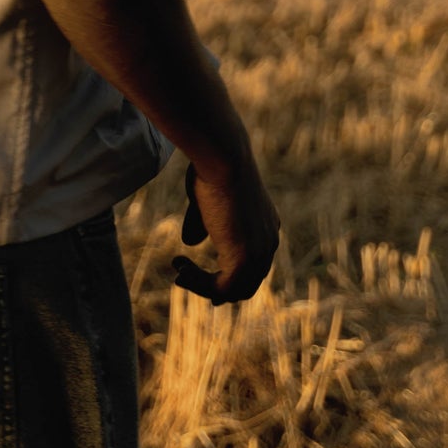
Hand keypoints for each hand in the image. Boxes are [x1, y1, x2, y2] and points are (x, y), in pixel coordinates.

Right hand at [171, 158, 279, 305]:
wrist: (223, 158)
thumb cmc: (211, 168)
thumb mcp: (205, 199)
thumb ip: (200, 223)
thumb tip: (190, 242)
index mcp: (265, 225)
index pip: (253, 265)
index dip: (227, 275)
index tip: (195, 272)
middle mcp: (269, 242)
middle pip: (247, 283)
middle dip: (215, 287)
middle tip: (183, 279)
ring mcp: (260, 254)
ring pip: (234, 290)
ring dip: (202, 285)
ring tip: (178, 272)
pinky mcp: (244, 260)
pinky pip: (222, 289)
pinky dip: (200, 285)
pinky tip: (181, 270)